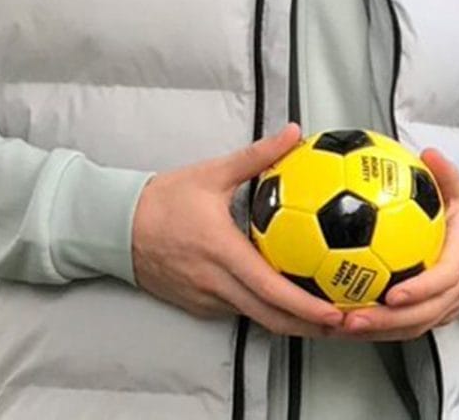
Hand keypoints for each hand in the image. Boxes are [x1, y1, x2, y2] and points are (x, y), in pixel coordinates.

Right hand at [132, 123, 343, 337]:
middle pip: (269, 316)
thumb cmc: (163, 200)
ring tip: (326, 318)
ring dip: (290, 322)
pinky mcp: (197, 303)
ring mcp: (204, 298)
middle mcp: (214, 283)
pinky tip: (289, 304)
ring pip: (254, 318)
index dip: (305, 305)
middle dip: (308, 326)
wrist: (112, 227)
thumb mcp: (212, 173)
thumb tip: (293, 132)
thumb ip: (258, 155)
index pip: (270, 288)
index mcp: (222, 252)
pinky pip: (238, 311)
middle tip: (345, 322)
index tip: (335, 311)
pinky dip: (266, 312)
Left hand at [341, 149, 458, 340]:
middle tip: (352, 318)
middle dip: (387, 321)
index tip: (393, 293)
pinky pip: (411, 329)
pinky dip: (382, 331)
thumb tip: (428, 154)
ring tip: (344, 328)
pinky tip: (353, 326)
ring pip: (415, 328)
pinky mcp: (439, 315)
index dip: (419, 290)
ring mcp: (450, 305)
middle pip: (424, 314)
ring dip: (379, 331)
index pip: (444, 279)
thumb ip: (447, 175)